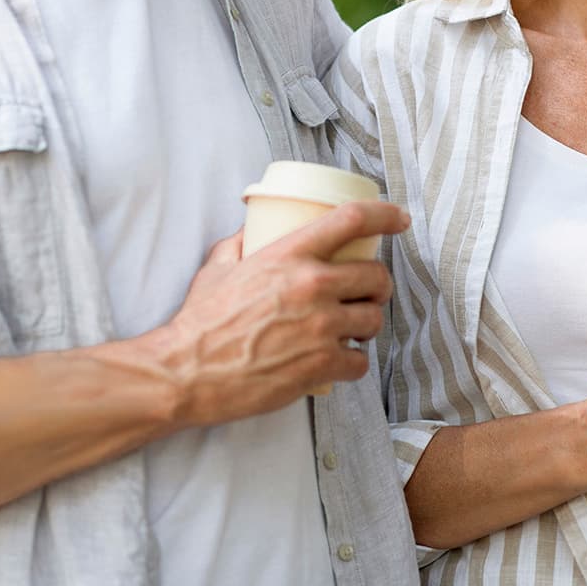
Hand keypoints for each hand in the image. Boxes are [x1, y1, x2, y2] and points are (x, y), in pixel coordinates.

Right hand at [153, 200, 406, 426]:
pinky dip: (353, 362)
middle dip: (378, 285)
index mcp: (289, 254)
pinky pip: (360, 361)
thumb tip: (253, 229)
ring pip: (373, 320)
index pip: (352, 220)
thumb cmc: (200, 320)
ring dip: (367, 325)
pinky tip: (338, 362)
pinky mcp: (321, 365)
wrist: (187, 371)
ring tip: (350, 330)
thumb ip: (240, 243)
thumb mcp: (218, 266)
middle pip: (376, 275)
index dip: (384, 214)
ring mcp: (321, 327)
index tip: (399, 219)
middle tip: (366, 294)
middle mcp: (312, 286)